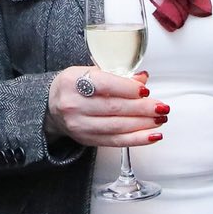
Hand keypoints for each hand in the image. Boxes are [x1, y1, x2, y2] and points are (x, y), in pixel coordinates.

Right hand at [45, 67, 164, 149]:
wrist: (51, 106)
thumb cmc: (74, 86)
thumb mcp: (88, 72)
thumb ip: (116, 75)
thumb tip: (142, 79)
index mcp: (74, 81)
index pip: (105, 85)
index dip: (128, 89)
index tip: (146, 91)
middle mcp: (74, 104)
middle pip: (114, 108)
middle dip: (142, 108)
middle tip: (161, 107)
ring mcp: (80, 125)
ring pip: (117, 126)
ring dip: (143, 124)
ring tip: (160, 119)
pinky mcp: (86, 139)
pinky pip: (116, 141)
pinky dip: (137, 139)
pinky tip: (152, 135)